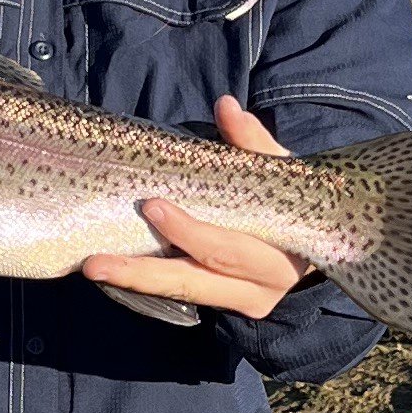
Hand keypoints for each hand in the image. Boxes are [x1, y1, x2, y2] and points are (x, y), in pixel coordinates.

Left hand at [79, 94, 304, 323]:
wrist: (318, 239)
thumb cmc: (289, 198)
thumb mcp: (277, 170)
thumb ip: (252, 142)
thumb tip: (226, 106)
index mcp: (279, 254)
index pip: (224, 247)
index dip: (188, 231)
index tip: (152, 207)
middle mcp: (262, 288)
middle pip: (195, 281)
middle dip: (147, 271)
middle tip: (99, 261)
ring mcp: (244, 302)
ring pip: (183, 293)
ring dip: (136, 281)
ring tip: (93, 269)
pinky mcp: (228, 306)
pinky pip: (182, 295)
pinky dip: (146, 283)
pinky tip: (113, 271)